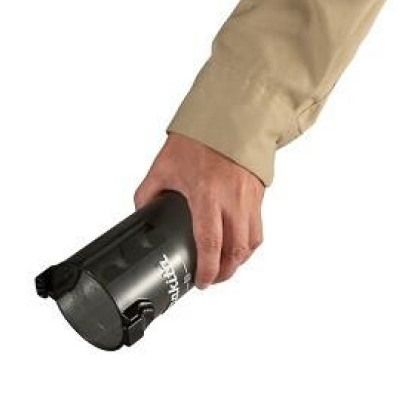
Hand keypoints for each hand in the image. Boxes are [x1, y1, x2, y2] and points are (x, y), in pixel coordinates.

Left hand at [134, 133, 264, 287]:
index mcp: (206, 194)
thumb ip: (149, 193)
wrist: (230, 117)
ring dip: (239, 261)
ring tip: (224, 267)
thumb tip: (141, 214)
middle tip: (211, 279)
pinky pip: (258, 229)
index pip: (210, 243)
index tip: (201, 282)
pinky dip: (248, 244)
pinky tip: (236, 246)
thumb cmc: (199, 139)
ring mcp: (249, 198)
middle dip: (224, 272)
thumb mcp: (163, 166)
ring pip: (252, 243)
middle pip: (236, 251)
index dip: (206, 269)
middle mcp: (232, 199)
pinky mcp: (258, 195)